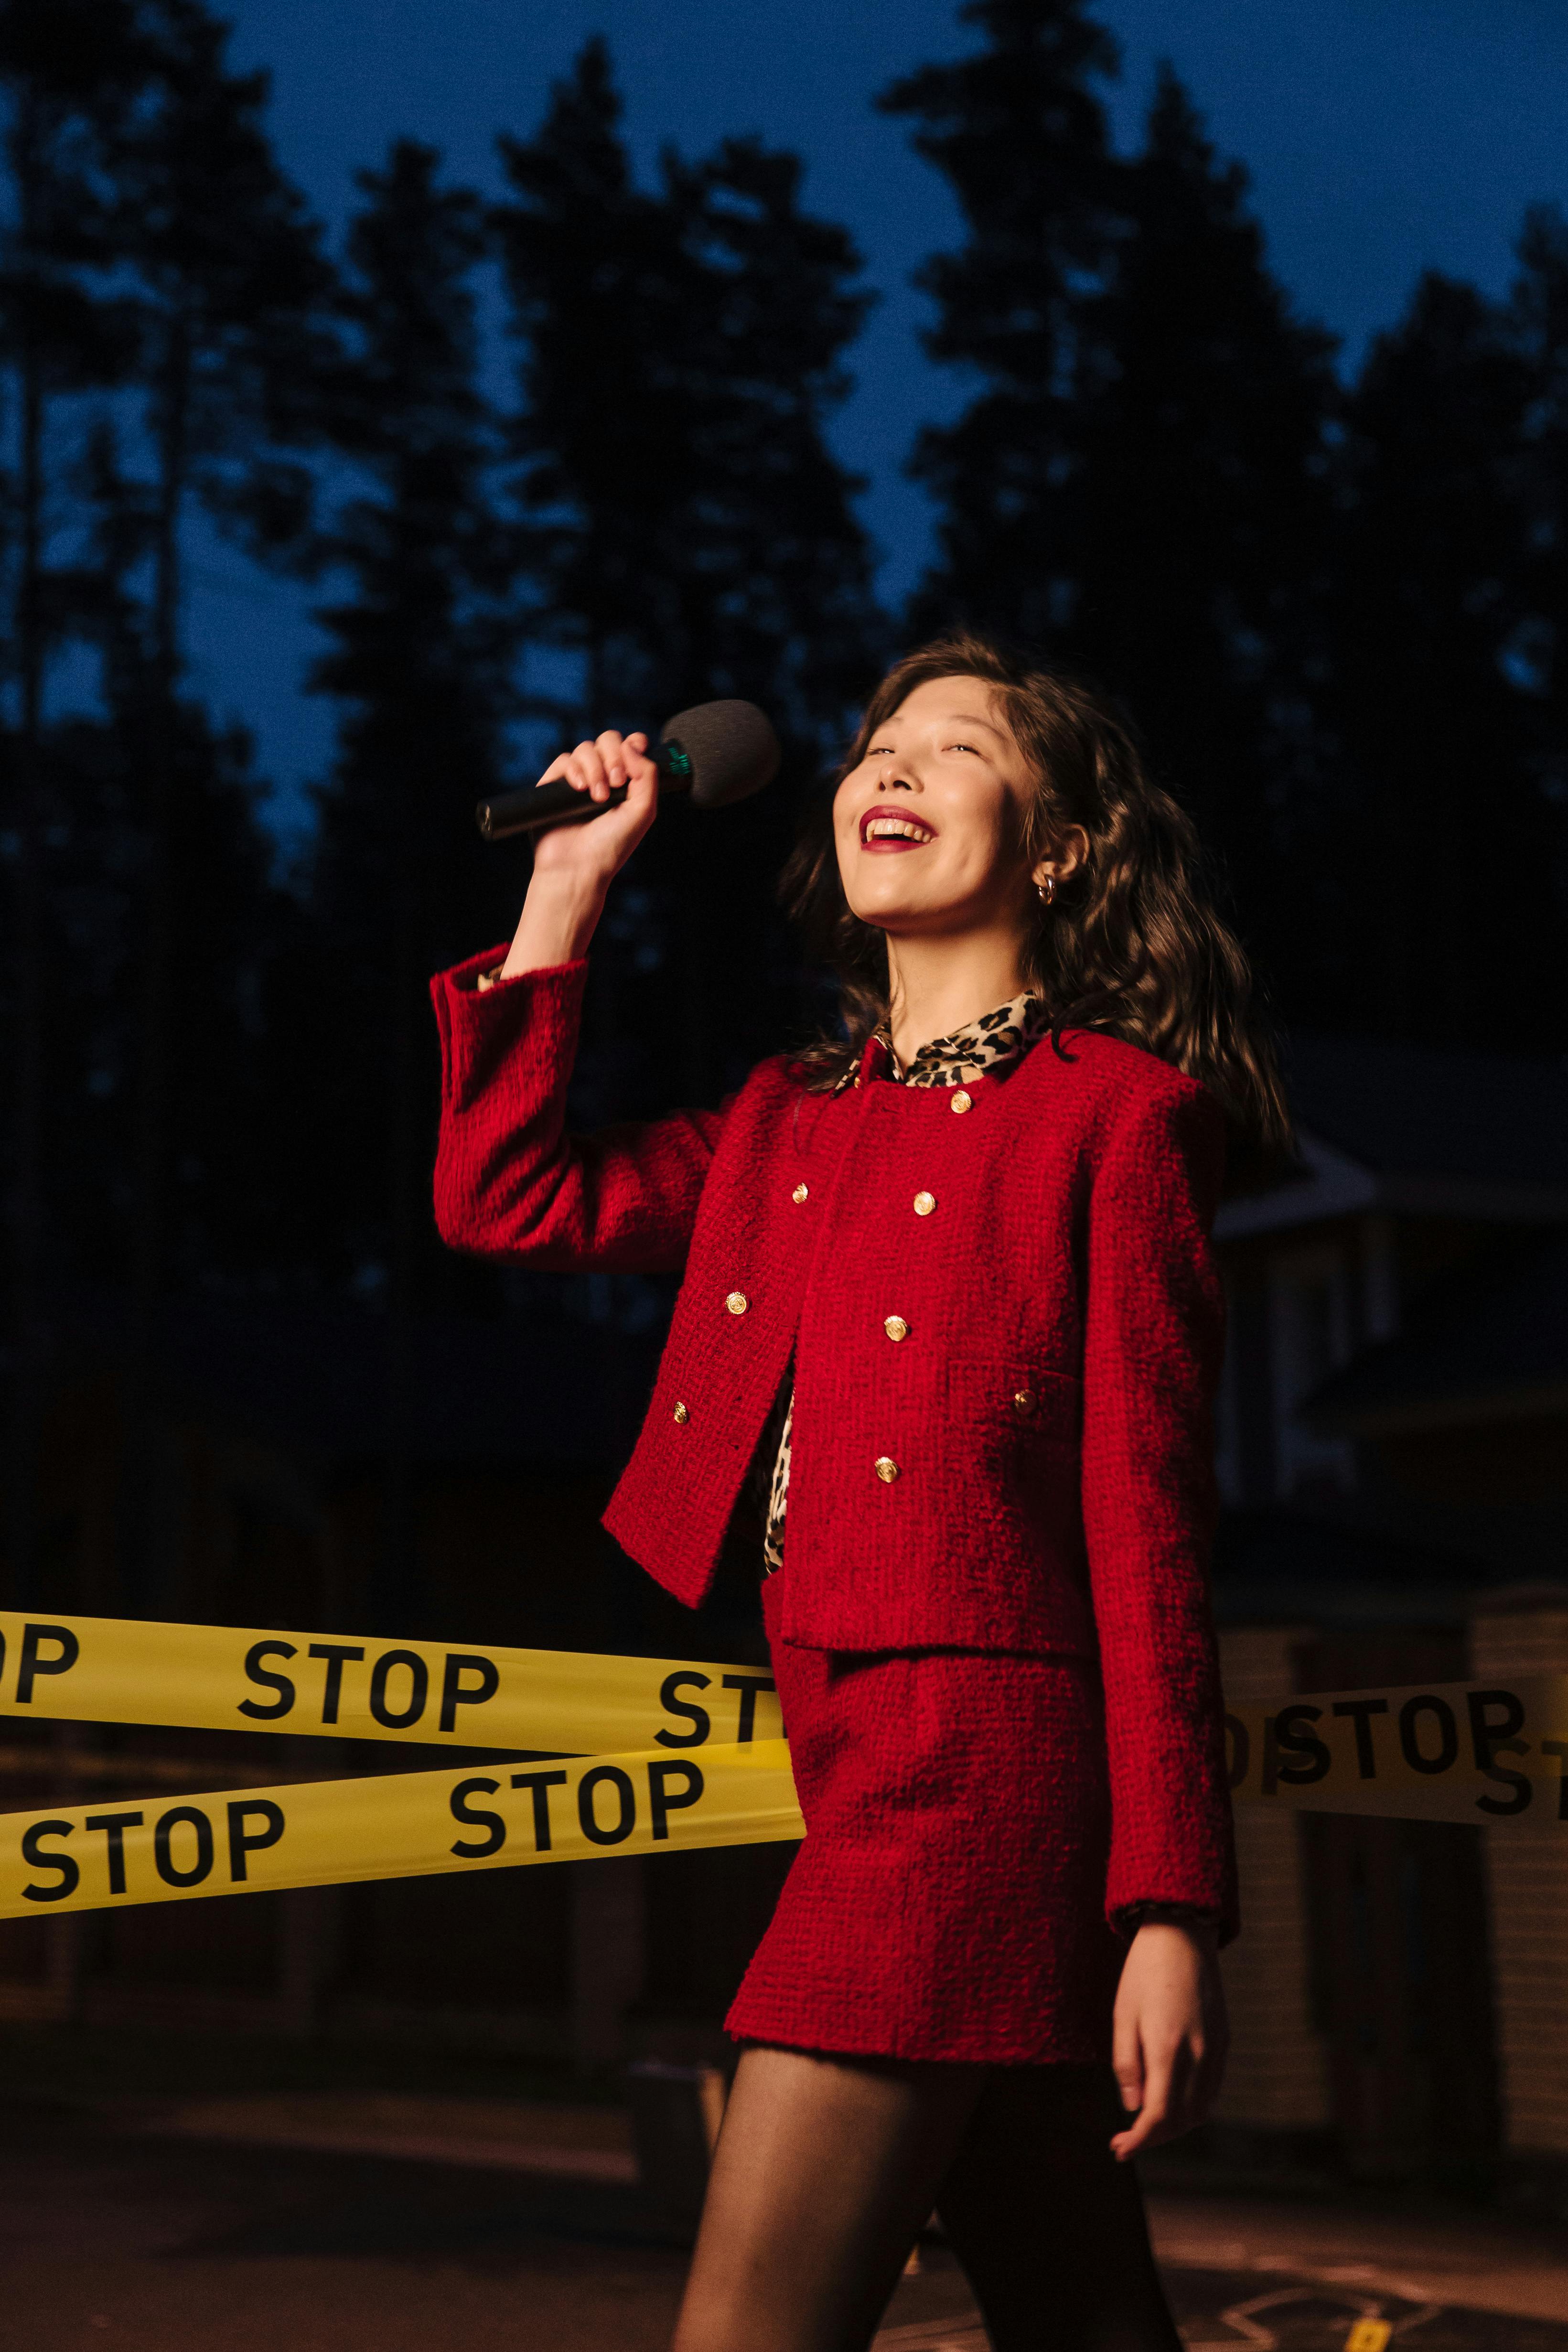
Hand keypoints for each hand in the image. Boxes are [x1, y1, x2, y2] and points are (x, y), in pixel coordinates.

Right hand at [501, 729, 660, 976]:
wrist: (578, 868)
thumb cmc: (611, 846)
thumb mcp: (643, 811)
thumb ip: (648, 774)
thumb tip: (632, 744)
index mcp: (626, 784)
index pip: (630, 747)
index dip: (634, 743)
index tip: (637, 752)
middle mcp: (602, 778)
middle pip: (608, 740)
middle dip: (614, 755)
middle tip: (617, 782)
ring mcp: (577, 781)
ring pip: (586, 748)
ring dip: (596, 767)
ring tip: (598, 797)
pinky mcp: (554, 786)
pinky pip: (564, 760)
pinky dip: (574, 769)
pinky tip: (581, 789)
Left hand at [1108, 1920, 1227, 2160]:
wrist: (1182, 1935)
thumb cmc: (1143, 1973)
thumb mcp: (1122, 2015)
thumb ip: (1127, 2065)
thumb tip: (1133, 2108)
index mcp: (1168, 2048)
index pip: (1159, 2115)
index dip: (1139, 2140)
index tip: (1118, 2149)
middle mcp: (1198, 2054)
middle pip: (1181, 2119)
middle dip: (1154, 2138)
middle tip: (1126, 2142)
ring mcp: (1215, 2048)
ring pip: (1200, 2109)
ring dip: (1174, 2127)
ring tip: (1146, 2127)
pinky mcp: (1224, 2040)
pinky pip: (1212, 2089)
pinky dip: (1193, 2107)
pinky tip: (1173, 2103)